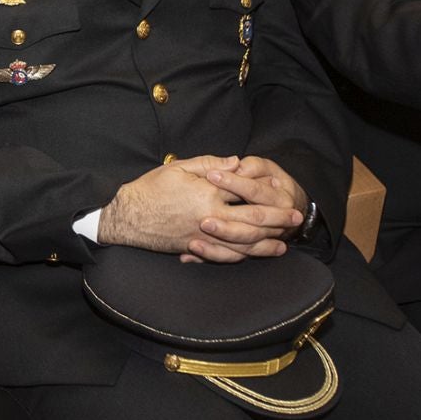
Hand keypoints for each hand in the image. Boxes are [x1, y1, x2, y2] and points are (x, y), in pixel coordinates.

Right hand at [98, 156, 300, 261]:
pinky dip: (242, 257)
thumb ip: (210, 163)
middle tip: (294, 219)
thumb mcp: (178, 167)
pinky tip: (252, 255)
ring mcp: (203, 237)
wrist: (126, 217)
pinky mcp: (194, 249)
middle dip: (276, 220)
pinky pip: (224, 256)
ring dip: (265, 245)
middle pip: (251, 221)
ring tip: (282, 245)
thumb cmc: (150, 188)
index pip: (245, 193)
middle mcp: (209, 217)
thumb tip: (237, 162)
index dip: (267, 193)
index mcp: (208, 193)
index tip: (284, 192)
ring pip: (242, 244)